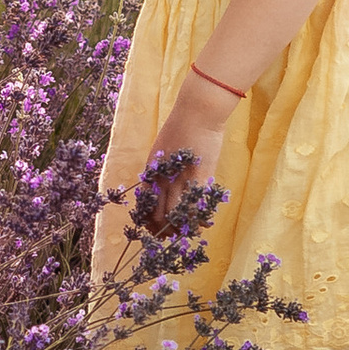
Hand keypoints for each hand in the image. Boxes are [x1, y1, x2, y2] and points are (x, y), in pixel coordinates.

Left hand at [125, 84, 233, 237]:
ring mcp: (180, 179)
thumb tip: (159, 182)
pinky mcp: (199, 177)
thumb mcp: (162, 147)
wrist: (198, 112)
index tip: (153, 230)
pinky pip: (196, 207)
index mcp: (151, 170)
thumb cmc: (181, 125)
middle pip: (158, 214)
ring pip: (176, 215)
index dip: (148, 220)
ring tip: (186, 235)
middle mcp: (162, 178)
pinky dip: (199, 219)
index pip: (145, 204)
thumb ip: (160, 167)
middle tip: (170, 238)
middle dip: (163, 230)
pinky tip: (203, 225)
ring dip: (181, 228)